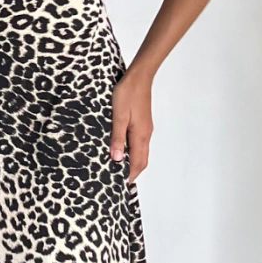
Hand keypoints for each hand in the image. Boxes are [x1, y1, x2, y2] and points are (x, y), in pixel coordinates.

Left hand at [109, 67, 152, 184]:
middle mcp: (145, 134)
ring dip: (133, 162)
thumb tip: (116, 159)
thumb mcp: (118, 116)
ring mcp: (145, 128)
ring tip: (120, 168)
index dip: (130, 176)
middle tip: (120, 181)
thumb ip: (117, 138)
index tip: (121, 186)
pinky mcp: (143, 123)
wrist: (139, 76)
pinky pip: (140, 142)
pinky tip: (124, 149)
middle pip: (141, 160)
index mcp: (140, 135)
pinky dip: (133, 151)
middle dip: (133, 172)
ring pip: (141, 151)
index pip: (137, 163)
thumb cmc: (128, 93)